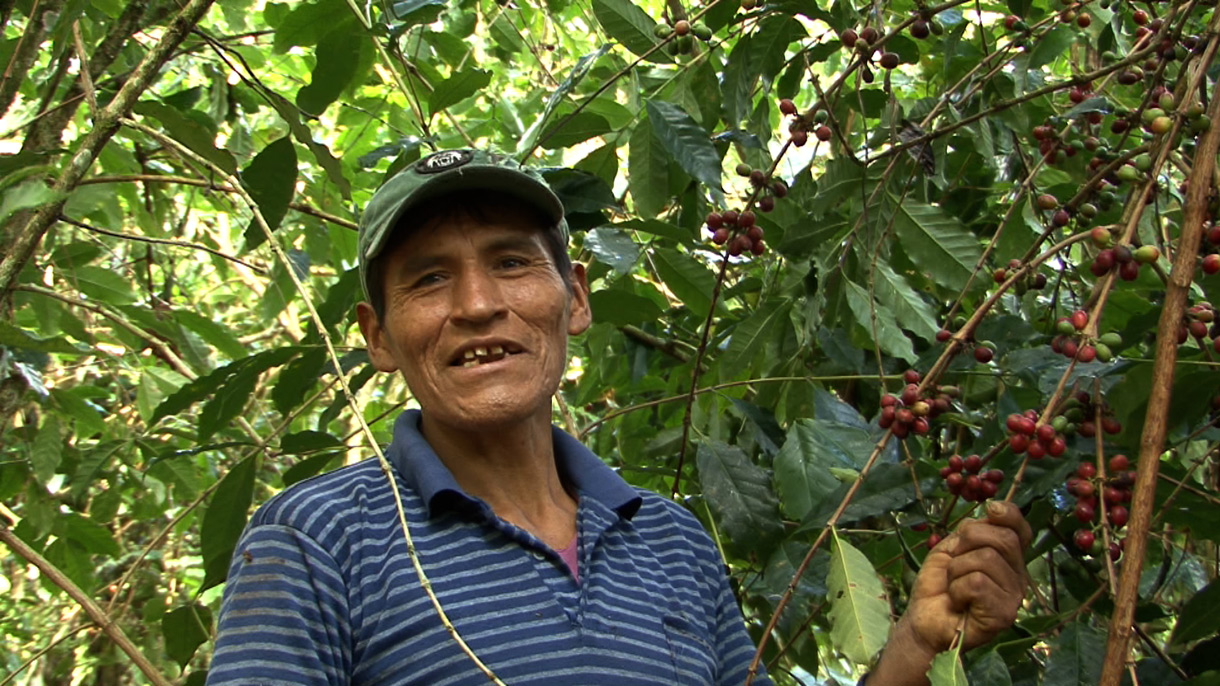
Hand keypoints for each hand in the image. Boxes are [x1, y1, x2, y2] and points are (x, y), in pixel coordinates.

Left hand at [868, 501, 1031, 685]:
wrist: (923, 620)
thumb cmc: (938, 585)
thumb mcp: (952, 548)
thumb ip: (974, 531)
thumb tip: (992, 509)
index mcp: (1007, 559)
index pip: (1021, 530)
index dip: (1009, 514)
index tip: (990, 509)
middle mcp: (1017, 577)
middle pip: (1003, 539)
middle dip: (968, 540)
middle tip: (954, 560)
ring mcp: (1013, 597)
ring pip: (986, 559)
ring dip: (957, 569)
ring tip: (954, 585)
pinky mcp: (1003, 615)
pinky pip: (977, 582)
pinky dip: (957, 588)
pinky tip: (957, 601)